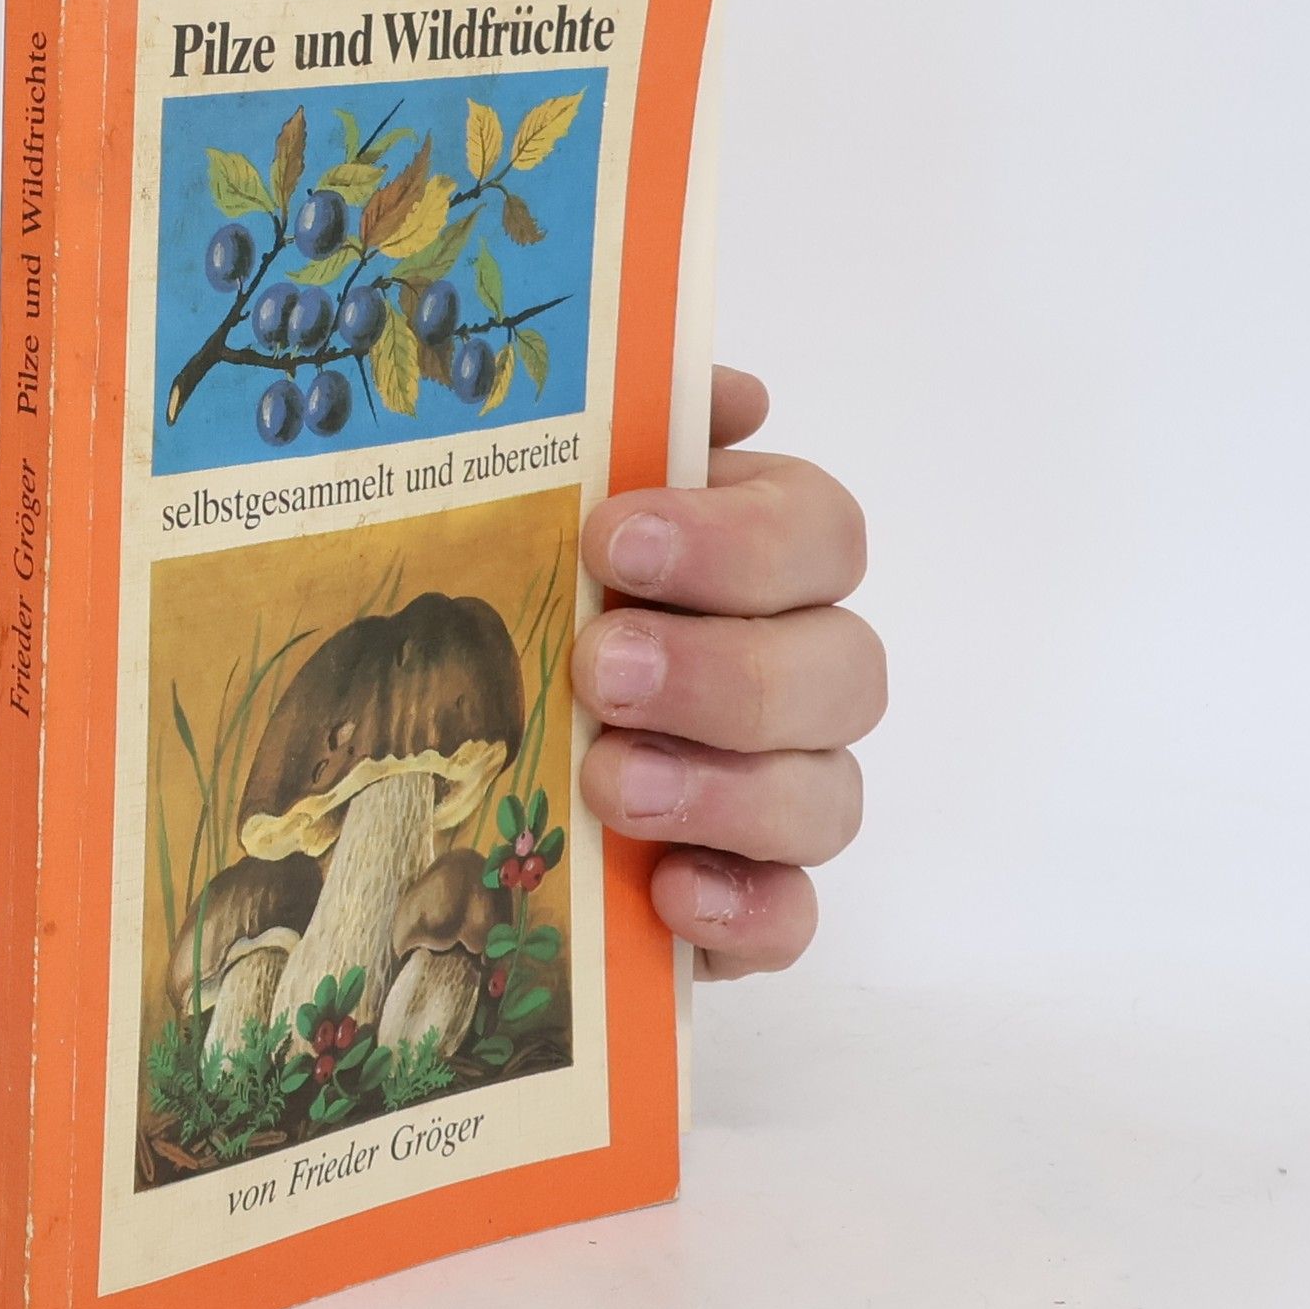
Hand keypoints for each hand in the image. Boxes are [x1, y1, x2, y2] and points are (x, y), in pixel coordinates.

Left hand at [573, 367, 884, 977]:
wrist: (464, 758)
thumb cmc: (525, 599)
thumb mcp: (542, 502)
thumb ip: (623, 433)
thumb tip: (729, 392)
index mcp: (761, 561)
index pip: (820, 533)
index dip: (735, 540)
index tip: (616, 537)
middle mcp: (798, 673)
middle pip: (845, 669)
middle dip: (723, 671)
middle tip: (602, 668)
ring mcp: (784, 792)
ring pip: (829, 796)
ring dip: (725, 789)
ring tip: (609, 782)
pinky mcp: (749, 897)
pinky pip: (794, 917)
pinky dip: (745, 912)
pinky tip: (669, 893)